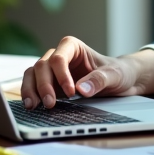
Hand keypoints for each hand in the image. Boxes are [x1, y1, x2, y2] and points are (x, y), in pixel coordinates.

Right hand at [20, 36, 153, 108]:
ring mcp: (52, 71)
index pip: (59, 58)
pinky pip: (33, 86)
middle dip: (43, 85)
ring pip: (32, 74)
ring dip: (30, 90)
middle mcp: (59, 56)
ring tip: (33, 106)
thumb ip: (99, 80)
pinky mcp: (50, 84)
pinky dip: (30, 95)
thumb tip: (81, 90)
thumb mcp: (115, 75)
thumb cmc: (119, 72)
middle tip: (50, 104)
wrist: (122, 80)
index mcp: (73, 47)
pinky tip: (32, 107)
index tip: (71, 91)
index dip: (61, 75)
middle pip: (42, 66)